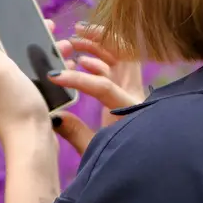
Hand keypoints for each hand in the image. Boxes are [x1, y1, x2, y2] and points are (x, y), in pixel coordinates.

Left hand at [0, 13, 58, 150]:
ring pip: (24, 66)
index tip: (30, 18)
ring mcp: (5, 97)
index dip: (8, 26)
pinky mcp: (21, 106)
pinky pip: (33, 81)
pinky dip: (48, 72)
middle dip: (30, 39)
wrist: (34, 145)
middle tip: (52, 30)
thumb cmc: (16, 106)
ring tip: (65, 49)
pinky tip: (64, 69)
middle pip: (8, 52)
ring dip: (44, 54)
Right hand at [49, 22, 145, 154]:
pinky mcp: (130, 93)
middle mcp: (136, 95)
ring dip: (98, 47)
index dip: (78, 79)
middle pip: (123, 55)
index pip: (104, 85)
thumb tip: (55, 116)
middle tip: (74, 34)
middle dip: (98, 40)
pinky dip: (100, 60)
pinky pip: (118, 67)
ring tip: (75, 41)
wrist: (149, 167)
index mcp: (130, 111)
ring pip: (120, 56)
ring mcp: (135, 91)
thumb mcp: (95, 152)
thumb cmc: (124, 163)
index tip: (54, 76)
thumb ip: (75, 133)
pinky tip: (83, 61)